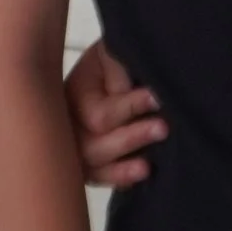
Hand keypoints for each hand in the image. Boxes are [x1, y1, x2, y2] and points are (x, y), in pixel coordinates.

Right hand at [65, 40, 165, 188]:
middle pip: (90, 147)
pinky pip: (98, 178)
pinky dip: (118, 179)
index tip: (156, 97)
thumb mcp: (112, 51)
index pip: (97, 114)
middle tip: (163, 128)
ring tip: (148, 166)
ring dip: (121, 168)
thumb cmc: (113, 58)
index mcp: (72, 95)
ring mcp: (75, 147)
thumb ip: (117, 67)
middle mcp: (68, 125)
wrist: (113, 67)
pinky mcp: (89, 162)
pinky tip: (139, 176)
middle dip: (129, 139)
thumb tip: (126, 91)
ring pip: (93, 168)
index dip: (129, 107)